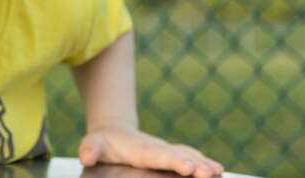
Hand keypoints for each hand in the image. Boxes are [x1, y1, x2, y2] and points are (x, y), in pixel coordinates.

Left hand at [77, 125, 223, 177]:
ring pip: (190, 155)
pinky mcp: (172, 156)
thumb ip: (90, 149)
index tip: (188, 167)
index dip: (174, 161)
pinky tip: (218, 171)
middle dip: (196, 164)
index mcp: (141, 149)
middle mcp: (158, 148)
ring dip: (204, 163)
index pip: (160, 156)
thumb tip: (86, 156)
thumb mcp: (91, 144)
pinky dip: (205, 163)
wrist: (113, 131)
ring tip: (218, 171)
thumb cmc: (102, 142)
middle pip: (180, 155)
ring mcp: (167, 151)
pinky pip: (191, 157)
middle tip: (211, 173)